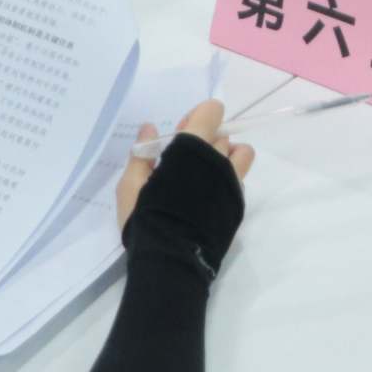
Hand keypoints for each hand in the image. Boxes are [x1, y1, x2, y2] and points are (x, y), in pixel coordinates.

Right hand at [118, 98, 252, 229]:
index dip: (197, 117)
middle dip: (205, 141)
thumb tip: (149, 128)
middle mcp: (218, 160)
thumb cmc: (146, 218)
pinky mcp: (238, 204)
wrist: (171, 260)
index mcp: (193, 148)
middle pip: (222, 134)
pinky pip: (238, 180)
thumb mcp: (131, 185)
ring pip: (241, 154)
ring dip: (225, 157)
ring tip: (203, 176)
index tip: (180, 136)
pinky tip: (205, 200)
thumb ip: (142, 152)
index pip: (213, 111)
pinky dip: (225, 182)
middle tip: (184, 162)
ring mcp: (232, 183)